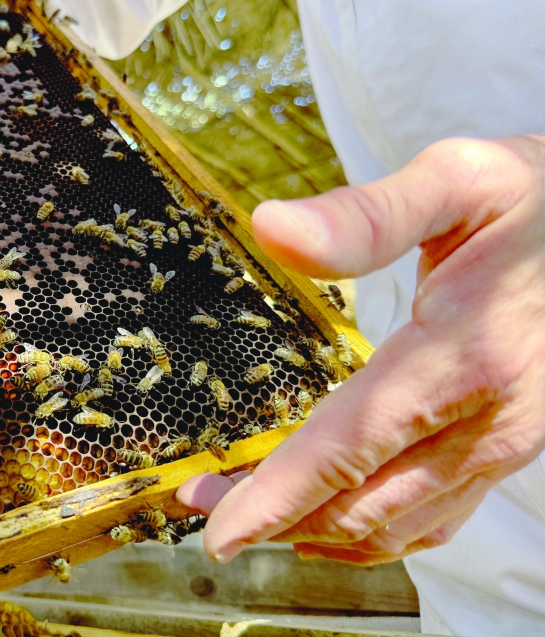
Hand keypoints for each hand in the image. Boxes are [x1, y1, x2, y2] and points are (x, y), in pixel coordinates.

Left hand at [178, 136, 544, 565]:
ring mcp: (504, 443)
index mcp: (463, 358)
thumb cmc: (538, 198)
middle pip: (361, 502)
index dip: (277, 498)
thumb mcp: (457, 181)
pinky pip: (435, 517)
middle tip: (202, 504)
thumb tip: (271, 229)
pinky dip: (372, 531)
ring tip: (249, 516)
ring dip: (315, 530)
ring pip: (397, 524)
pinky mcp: (509, 446)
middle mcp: (489, 420)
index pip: (348, 450)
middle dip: (274, 517)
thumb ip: (365, 216)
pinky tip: (330, 520)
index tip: (217, 531)